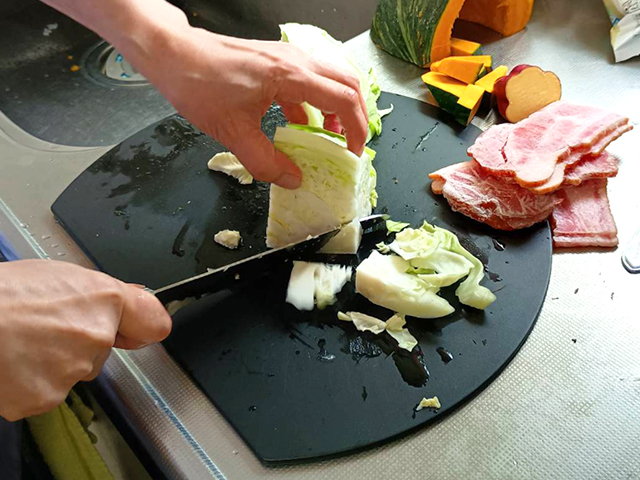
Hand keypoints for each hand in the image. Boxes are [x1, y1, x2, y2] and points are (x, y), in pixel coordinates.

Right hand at [0, 260, 170, 420]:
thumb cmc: (0, 294)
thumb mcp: (57, 275)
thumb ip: (100, 293)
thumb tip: (130, 300)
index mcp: (104, 301)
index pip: (154, 322)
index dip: (143, 326)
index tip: (137, 329)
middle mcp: (95, 338)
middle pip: (102, 350)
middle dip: (79, 341)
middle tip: (43, 326)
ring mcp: (70, 372)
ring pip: (73, 371)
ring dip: (53, 362)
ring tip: (20, 340)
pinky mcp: (44, 398)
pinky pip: (46, 391)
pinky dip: (30, 382)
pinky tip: (12, 362)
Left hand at [143, 27, 368, 188]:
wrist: (174, 54)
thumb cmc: (200, 86)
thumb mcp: (233, 132)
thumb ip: (265, 161)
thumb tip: (293, 180)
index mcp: (291, 75)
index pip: (343, 98)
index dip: (356, 128)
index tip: (354, 153)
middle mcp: (296, 60)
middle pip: (347, 83)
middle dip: (355, 116)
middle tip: (350, 145)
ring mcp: (287, 57)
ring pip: (330, 80)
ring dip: (336, 108)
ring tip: (328, 137)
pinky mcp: (276, 61)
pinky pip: (309, 81)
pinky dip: (314, 104)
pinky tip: (300, 124)